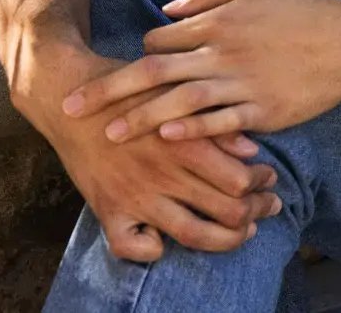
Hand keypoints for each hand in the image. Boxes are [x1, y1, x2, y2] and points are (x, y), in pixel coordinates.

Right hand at [32, 48, 280, 261]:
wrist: (72, 99)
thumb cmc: (133, 90)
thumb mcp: (179, 94)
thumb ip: (214, 122)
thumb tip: (251, 149)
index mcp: (184, 143)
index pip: (239, 180)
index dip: (261, 184)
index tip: (268, 178)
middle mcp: (163, 174)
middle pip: (226, 211)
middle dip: (255, 213)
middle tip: (267, 207)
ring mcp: (135, 196)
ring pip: (192, 234)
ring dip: (225, 240)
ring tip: (241, 232)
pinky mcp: (107, 210)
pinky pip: (131, 246)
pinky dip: (152, 249)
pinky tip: (166, 240)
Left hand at [62, 0, 340, 144]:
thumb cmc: (307, 9)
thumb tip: (167, 8)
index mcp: (220, 19)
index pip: (161, 37)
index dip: (138, 54)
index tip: (125, 71)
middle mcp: (223, 50)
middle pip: (154, 70)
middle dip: (109, 90)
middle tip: (70, 108)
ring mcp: (242, 81)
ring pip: (179, 101)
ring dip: (140, 119)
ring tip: (109, 136)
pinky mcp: (262, 109)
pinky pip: (219, 122)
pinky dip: (191, 130)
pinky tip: (166, 137)